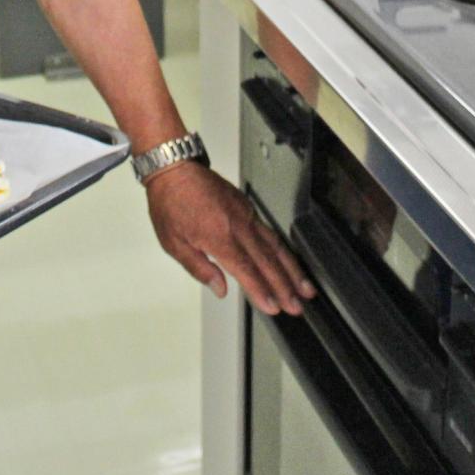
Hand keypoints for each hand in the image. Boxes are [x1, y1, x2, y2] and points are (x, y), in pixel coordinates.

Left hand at [145, 163, 314, 315]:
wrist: (175, 167)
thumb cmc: (170, 202)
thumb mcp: (173, 242)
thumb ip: (199, 268)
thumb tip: (220, 289)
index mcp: (218, 237)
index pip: (246, 271)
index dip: (262, 291)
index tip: (274, 307)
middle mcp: (237, 226)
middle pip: (268, 262)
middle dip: (285, 287)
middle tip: (297, 306)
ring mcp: (245, 215)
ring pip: (275, 246)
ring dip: (292, 270)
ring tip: (304, 289)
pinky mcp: (248, 207)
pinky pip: (270, 232)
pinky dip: (283, 250)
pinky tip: (289, 262)